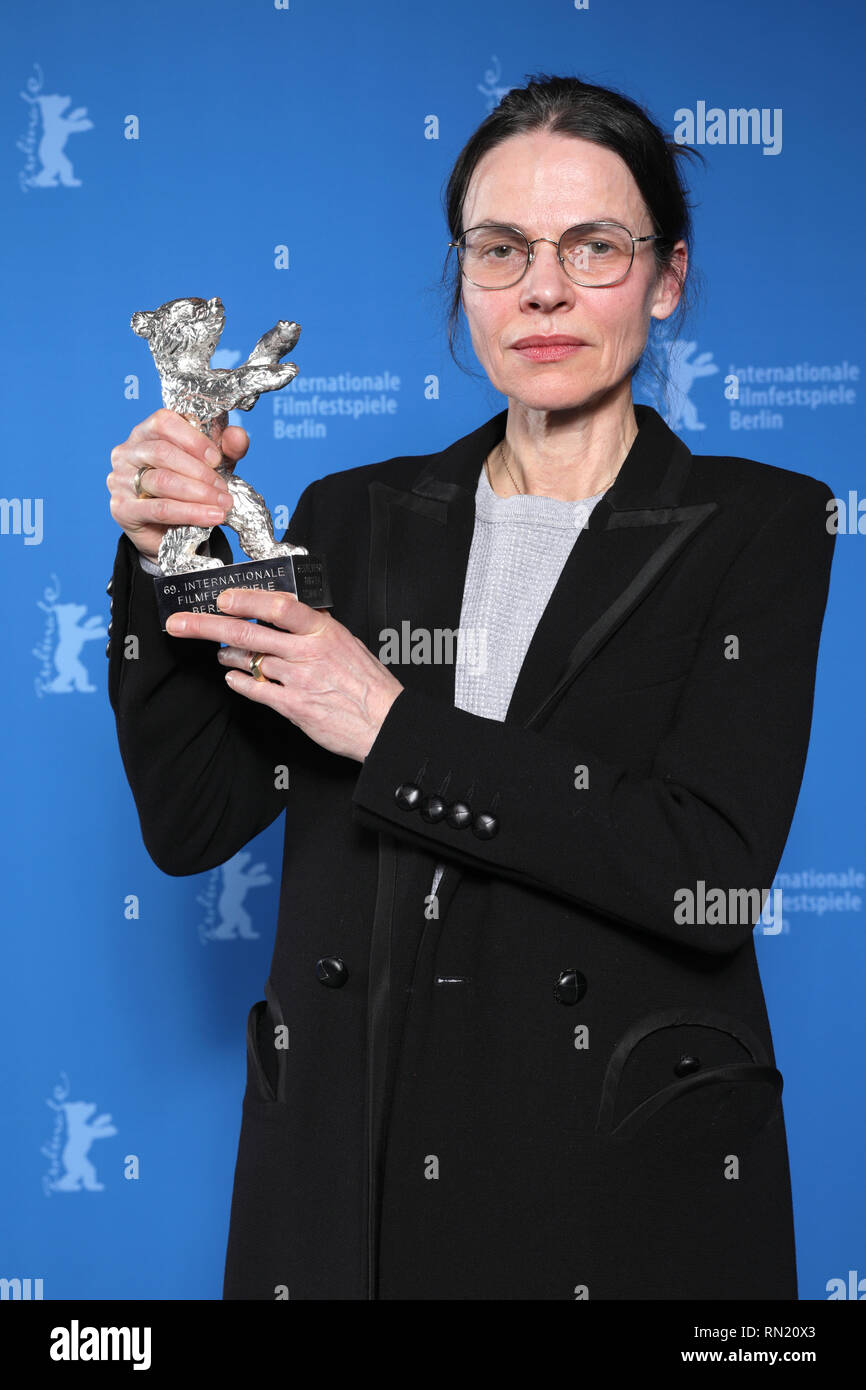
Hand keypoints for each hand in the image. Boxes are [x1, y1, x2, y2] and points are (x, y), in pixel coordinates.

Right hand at [106, 407, 246, 561]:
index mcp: (146, 432)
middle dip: (200, 472)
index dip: (193, 439)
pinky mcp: (122, 508)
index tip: (216, 459)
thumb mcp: (211, 465)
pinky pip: (159, 509)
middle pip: (162, 452)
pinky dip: (189, 513)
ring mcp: (120, 479)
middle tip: (223, 488)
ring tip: (222, 505)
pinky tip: (211, 517)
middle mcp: (127, 451)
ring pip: (161, 481)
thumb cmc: (187, 489)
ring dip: (198, 493)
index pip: (163, 421)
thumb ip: (226, 448)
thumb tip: (238, 435)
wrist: (169, 531)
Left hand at [164, 587, 404, 762]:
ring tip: (222, 655)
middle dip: (207, 625)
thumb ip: (313, 629)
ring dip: (228, 656)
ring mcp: (299, 679)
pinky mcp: (293, 706)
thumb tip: (280, 615)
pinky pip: (255, 690)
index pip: (279, 605)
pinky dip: (239, 682)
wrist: (385, 723)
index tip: (222, 596)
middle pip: (248, 631)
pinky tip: (233, 678)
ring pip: (248, 660)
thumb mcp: (346, 642)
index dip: (246, 598)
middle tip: (180, 622)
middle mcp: (309, 651)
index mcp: (324, 630)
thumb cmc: (368, 684)